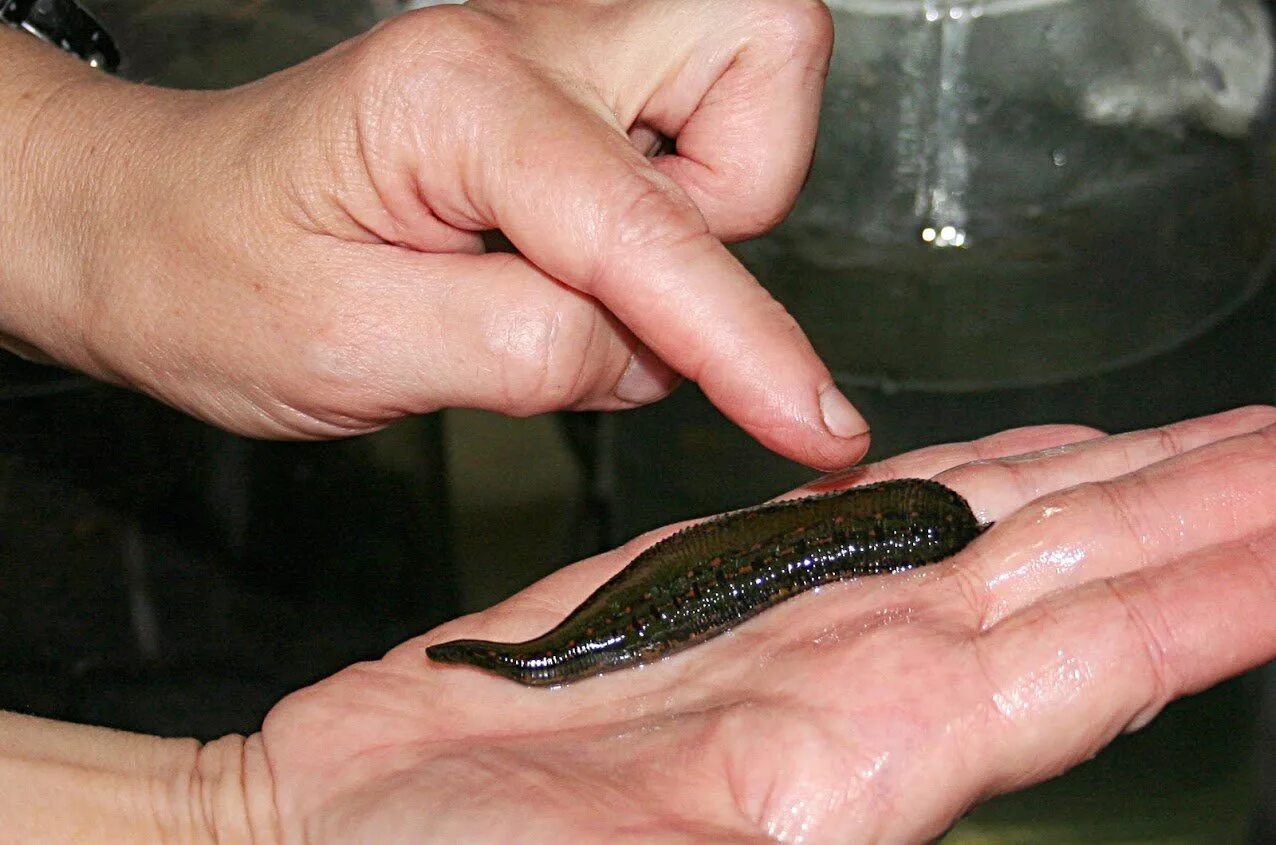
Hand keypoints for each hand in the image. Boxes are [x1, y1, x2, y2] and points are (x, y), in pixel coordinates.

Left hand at [0, 0, 865, 467]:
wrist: (145, 223)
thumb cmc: (211, 276)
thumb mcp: (356, 350)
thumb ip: (530, 351)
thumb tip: (655, 355)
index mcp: (458, 99)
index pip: (648, 228)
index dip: (743, 339)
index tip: (813, 424)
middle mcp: (523, 44)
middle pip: (760, 49)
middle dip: (750, 192)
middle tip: (648, 290)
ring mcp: (547, 57)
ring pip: (744, 74)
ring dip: (719, 198)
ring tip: (598, 277)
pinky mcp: (560, 94)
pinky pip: (691, 125)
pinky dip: (676, 209)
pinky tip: (584, 259)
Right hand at [242, 405, 1275, 841]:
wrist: (333, 834)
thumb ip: (805, 825)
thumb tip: (897, 798)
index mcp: (860, 768)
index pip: (1094, 660)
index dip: (1216, 588)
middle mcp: (854, 689)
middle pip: (1072, 580)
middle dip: (1202, 511)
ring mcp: (791, 632)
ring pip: (994, 536)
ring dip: (1115, 485)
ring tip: (1218, 443)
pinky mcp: (713, 588)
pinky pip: (877, 519)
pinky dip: (968, 480)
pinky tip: (1030, 461)